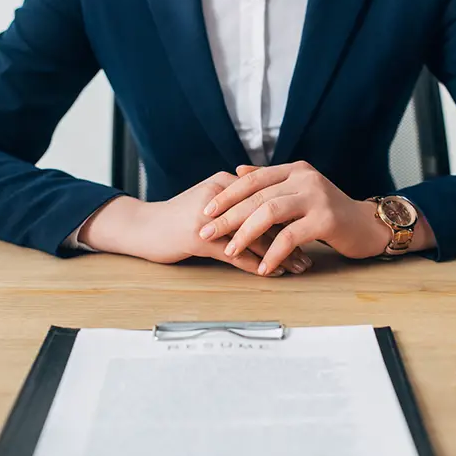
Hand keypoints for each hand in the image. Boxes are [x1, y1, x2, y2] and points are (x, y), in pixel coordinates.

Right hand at [79, 172, 311, 275]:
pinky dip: (258, 264)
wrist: (143, 226)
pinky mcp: (199, 237)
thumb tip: (272, 212)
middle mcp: (220, 196)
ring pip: (255, 236)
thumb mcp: (210, 202)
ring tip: (300, 266)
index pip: (267, 198)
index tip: (311, 229)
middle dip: (292, 237)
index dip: (291, 216)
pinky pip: (236, 253)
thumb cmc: (179, 217)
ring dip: (281, 254)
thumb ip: (237, 202)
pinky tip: (273, 272)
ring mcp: (210, 217)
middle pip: (266, 217)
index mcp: (226, 183)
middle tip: (312, 253)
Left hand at [197, 162, 397, 274]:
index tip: (205, 210)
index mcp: (294, 170)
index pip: (253, 180)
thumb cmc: (329, 213)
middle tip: (206, 232)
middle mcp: (304, 179)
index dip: (227, 195)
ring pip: (269, 213)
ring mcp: (316, 197)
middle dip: (228, 216)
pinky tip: (263, 267)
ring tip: (229, 251)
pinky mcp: (326, 219)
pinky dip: (273, 253)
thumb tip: (238, 172)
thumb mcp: (299, 191)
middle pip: (257, 196)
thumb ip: (271, 182)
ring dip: (245, 234)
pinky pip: (290, 237)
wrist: (367, 226)